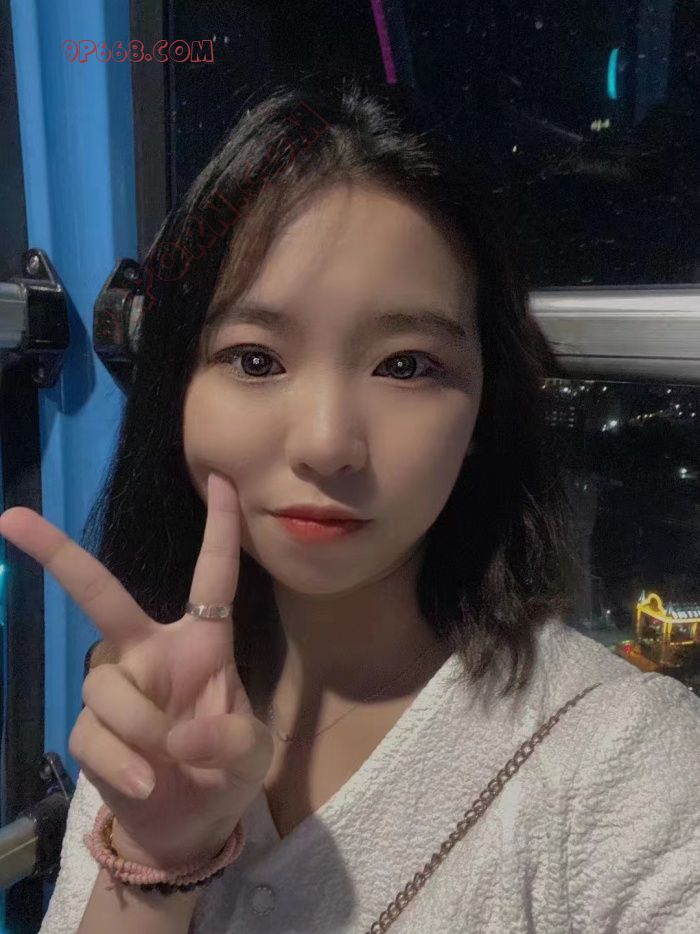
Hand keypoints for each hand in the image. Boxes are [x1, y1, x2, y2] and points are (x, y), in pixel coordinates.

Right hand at [0, 472, 273, 866]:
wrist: (190, 825)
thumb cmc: (225, 772)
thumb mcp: (254, 756)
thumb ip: (236, 738)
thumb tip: (185, 735)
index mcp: (201, 644)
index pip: (213, 577)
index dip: (220, 530)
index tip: (224, 482)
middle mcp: (150, 653)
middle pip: (102, 595)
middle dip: (60, 556)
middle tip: (11, 518)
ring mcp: (116, 690)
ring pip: (104, 683)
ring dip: (141, 724)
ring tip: (171, 760)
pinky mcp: (89, 733)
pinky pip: (91, 734)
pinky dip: (122, 762)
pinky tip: (148, 782)